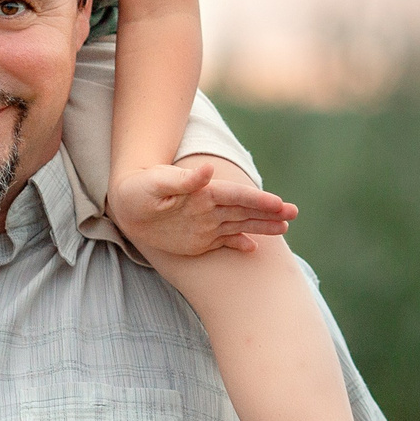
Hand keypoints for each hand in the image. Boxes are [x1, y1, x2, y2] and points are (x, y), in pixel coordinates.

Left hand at [107, 157, 296, 256]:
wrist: (125, 201)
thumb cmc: (138, 188)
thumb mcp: (156, 183)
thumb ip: (183, 180)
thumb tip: (207, 170)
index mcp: (203, 192)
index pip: (236, 196)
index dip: (258, 200)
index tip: (279, 204)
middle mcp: (209, 207)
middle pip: (245, 210)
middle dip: (269, 212)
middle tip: (293, 213)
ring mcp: (205, 224)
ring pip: (240, 224)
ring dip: (261, 226)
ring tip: (285, 226)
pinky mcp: (198, 239)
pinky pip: (223, 242)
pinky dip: (238, 245)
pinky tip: (253, 249)